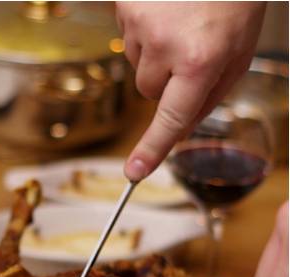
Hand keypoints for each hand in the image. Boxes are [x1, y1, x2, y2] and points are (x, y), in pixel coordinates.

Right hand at [116, 1, 265, 179]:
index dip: (153, 148)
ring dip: (155, 52)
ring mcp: (140, 21)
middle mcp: (167, 42)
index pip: (172, 117)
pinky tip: (165, 7)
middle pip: (150, 92)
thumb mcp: (238, 50)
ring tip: (179, 18)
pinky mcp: (125, 5)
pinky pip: (128, 37)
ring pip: (138, 66)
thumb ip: (209, 95)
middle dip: (166, 79)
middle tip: (190, 45)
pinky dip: (144, 29)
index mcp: (202, 58)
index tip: (134, 174)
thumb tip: (181, 128)